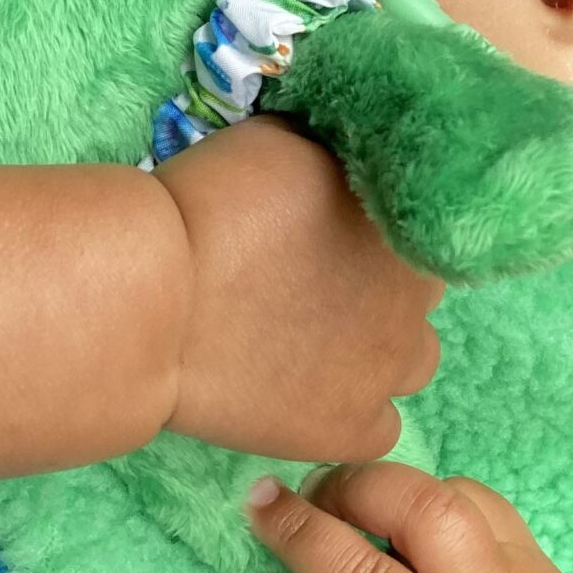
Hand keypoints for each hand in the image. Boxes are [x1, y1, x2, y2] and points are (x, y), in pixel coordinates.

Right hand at [153, 117, 443, 463]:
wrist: (155, 298)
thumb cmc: (207, 208)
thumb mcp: (281, 144)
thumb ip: (329, 162)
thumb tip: (338, 166)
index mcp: (399, 220)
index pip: (413, 224)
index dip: (368, 231)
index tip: (321, 239)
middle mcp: (412, 293)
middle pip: (416, 290)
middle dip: (377, 288)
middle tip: (313, 288)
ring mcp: (388, 365)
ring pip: (413, 359)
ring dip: (378, 350)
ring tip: (313, 346)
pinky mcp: (354, 426)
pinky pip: (380, 427)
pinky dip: (352, 414)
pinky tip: (307, 397)